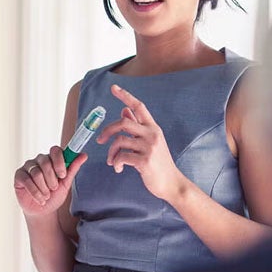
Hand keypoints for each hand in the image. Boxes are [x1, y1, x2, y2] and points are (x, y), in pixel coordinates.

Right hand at [14, 145, 86, 216]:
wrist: (43, 211)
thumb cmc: (54, 195)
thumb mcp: (66, 183)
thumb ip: (73, 168)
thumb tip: (84, 155)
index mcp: (52, 159)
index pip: (55, 150)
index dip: (59, 162)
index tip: (62, 175)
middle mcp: (39, 160)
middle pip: (45, 162)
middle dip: (52, 179)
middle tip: (54, 188)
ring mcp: (28, 167)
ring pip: (36, 173)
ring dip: (44, 188)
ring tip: (46, 196)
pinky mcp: (19, 175)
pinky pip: (27, 181)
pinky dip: (35, 193)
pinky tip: (40, 199)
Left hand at [96, 84, 186, 201]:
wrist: (172, 183)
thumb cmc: (159, 162)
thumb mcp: (150, 141)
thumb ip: (137, 126)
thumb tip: (124, 110)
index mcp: (153, 128)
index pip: (139, 106)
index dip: (125, 96)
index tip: (113, 87)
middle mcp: (152, 134)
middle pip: (123, 122)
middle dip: (107, 130)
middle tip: (100, 140)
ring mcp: (149, 147)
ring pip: (119, 140)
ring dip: (111, 152)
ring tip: (112, 161)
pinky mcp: (145, 160)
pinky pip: (121, 156)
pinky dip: (116, 162)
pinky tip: (119, 168)